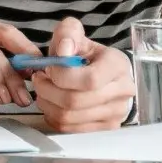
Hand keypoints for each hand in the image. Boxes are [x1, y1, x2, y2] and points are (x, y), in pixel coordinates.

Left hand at [31, 18, 131, 132]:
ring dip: (47, 104)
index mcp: (117, 65)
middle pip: (75, 101)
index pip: (89, 80)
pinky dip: (53, 117)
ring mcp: (116, 112)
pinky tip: (52, 103)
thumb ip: (67, 33)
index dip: (62, 76)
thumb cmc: (86, 54)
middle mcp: (123, 91)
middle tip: (39, 80)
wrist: (101, 72)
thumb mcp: (75, 34)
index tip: (49, 68)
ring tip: (44, 90)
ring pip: (70, 118)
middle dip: (47, 90)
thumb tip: (63, 51)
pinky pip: (70, 129)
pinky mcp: (106, 127)